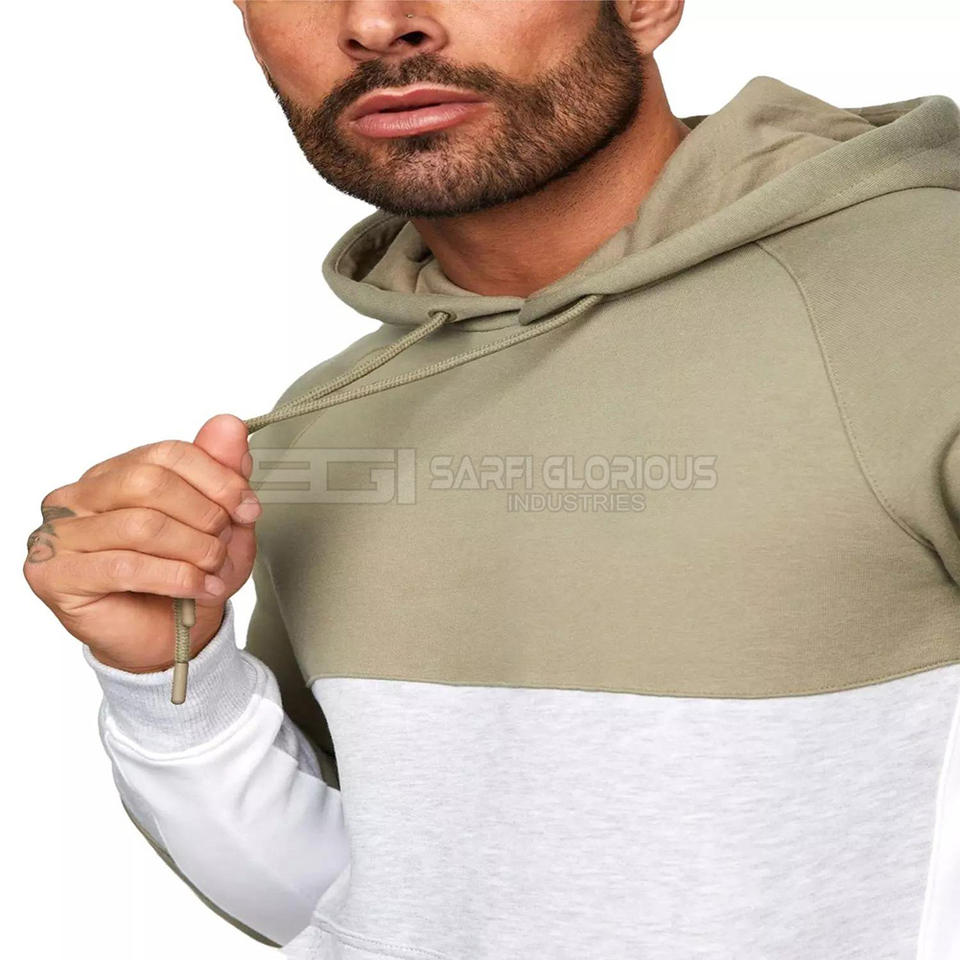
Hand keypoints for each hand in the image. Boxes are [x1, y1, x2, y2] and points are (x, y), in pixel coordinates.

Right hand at [23, 414, 259, 671]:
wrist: (166, 639)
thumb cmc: (187, 577)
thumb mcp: (221, 523)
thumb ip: (223, 471)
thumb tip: (229, 424)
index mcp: (115, 473)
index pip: (167, 454)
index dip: (216, 478)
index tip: (248, 507)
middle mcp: (79, 497)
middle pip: (151, 482)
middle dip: (204, 514)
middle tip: (226, 542)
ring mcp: (59, 534)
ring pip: (142, 525)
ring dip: (194, 549)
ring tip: (214, 569)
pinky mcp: (54, 575)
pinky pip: (126, 566)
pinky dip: (176, 578)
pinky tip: (199, 588)